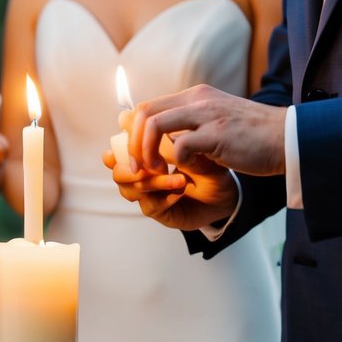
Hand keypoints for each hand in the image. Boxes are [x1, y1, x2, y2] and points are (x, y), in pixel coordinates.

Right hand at [103, 148, 237, 229]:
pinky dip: (164, 198)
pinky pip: (148, 205)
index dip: (126, 142)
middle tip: (157, 164)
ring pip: (129, 188)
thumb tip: (157, 131)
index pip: (120, 144)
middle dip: (134, 166)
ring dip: (152, 182)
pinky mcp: (155, 209)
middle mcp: (142, 172)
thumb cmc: (209, 169)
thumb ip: (175, 141)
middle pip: (117, 169)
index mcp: (146, 151)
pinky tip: (180, 192)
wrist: (225, 195)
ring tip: (179, 180)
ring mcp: (146, 192)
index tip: (142, 139)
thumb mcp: (196, 149)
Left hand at [127, 86, 286, 177]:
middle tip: (139, 168)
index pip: (148, 106)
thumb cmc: (252, 137)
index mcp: (195, 96)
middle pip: (144, 113)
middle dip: (132, 143)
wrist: (288, 138)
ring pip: (154, 125)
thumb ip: (190, 123)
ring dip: (146, 152)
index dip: (133, 132)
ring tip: (155, 171)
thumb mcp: (216, 121)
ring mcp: (207, 115)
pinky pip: (180, 145)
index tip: (135, 156)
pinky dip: (175, 162)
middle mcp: (198, 100)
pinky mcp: (218, 134)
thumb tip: (158, 135)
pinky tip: (186, 173)